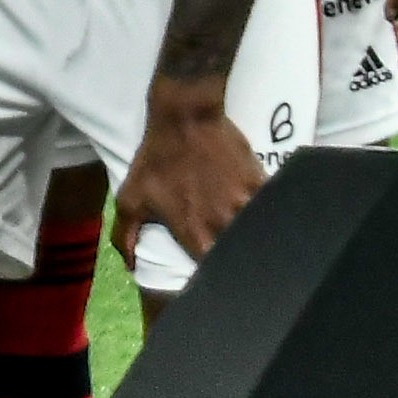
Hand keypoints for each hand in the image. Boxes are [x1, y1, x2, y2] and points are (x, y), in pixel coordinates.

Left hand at [111, 78, 264, 269]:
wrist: (187, 117)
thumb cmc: (155, 159)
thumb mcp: (130, 197)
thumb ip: (126, 236)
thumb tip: (129, 266)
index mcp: (195, 234)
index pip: (214, 273)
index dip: (216, 280)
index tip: (216, 280)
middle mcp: (225, 226)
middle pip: (241, 258)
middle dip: (240, 262)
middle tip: (237, 261)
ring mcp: (247, 206)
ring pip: (259, 235)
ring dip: (255, 239)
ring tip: (253, 241)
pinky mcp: (262, 186)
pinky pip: (272, 211)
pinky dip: (267, 216)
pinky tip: (266, 218)